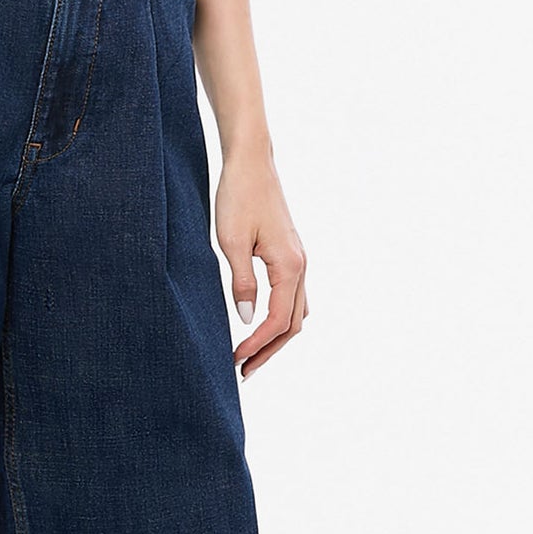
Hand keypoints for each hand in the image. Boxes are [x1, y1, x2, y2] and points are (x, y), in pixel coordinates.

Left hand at [216, 151, 307, 375]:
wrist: (251, 162)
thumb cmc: (238, 196)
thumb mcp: (231, 242)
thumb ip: (241, 283)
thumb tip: (245, 320)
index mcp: (290, 267)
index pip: (277, 322)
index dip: (256, 345)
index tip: (235, 361)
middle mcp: (301, 266)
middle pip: (292, 324)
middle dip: (269, 350)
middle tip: (243, 371)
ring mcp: (299, 260)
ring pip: (297, 312)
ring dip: (277, 337)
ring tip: (251, 354)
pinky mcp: (291, 253)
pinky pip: (293, 296)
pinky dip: (281, 317)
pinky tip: (261, 323)